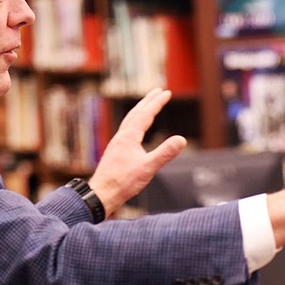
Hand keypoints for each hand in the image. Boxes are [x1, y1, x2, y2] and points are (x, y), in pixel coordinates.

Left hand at [87, 89, 186, 216]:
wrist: (102, 194)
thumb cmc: (122, 182)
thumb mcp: (148, 168)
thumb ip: (165, 153)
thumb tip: (182, 139)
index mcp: (129, 136)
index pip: (145, 114)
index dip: (157, 103)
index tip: (167, 93)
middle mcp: (122, 136)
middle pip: (136, 113)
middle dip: (148, 101)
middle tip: (158, 91)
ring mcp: (117, 143)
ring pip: (130, 121)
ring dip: (140, 110)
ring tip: (148, 106)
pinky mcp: (116, 152)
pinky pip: (127, 130)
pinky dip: (135, 123)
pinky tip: (136, 131)